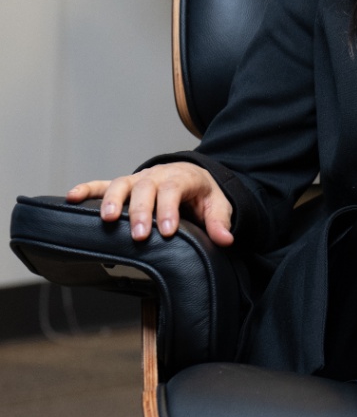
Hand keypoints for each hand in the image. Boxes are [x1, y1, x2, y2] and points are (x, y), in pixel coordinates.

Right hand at [67, 162, 234, 246]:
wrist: (192, 176)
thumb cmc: (203, 194)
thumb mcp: (217, 204)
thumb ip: (220, 222)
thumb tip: (226, 240)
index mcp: (182, 177)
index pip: (174, 190)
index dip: (169, 209)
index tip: (167, 231)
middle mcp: (157, 176)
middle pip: (146, 189)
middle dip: (141, 212)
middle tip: (140, 235)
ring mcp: (138, 179)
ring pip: (122, 185)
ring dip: (113, 201)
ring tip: (107, 220)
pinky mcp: (123, 185)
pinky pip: (101, 184)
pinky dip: (86, 190)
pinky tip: (71, 197)